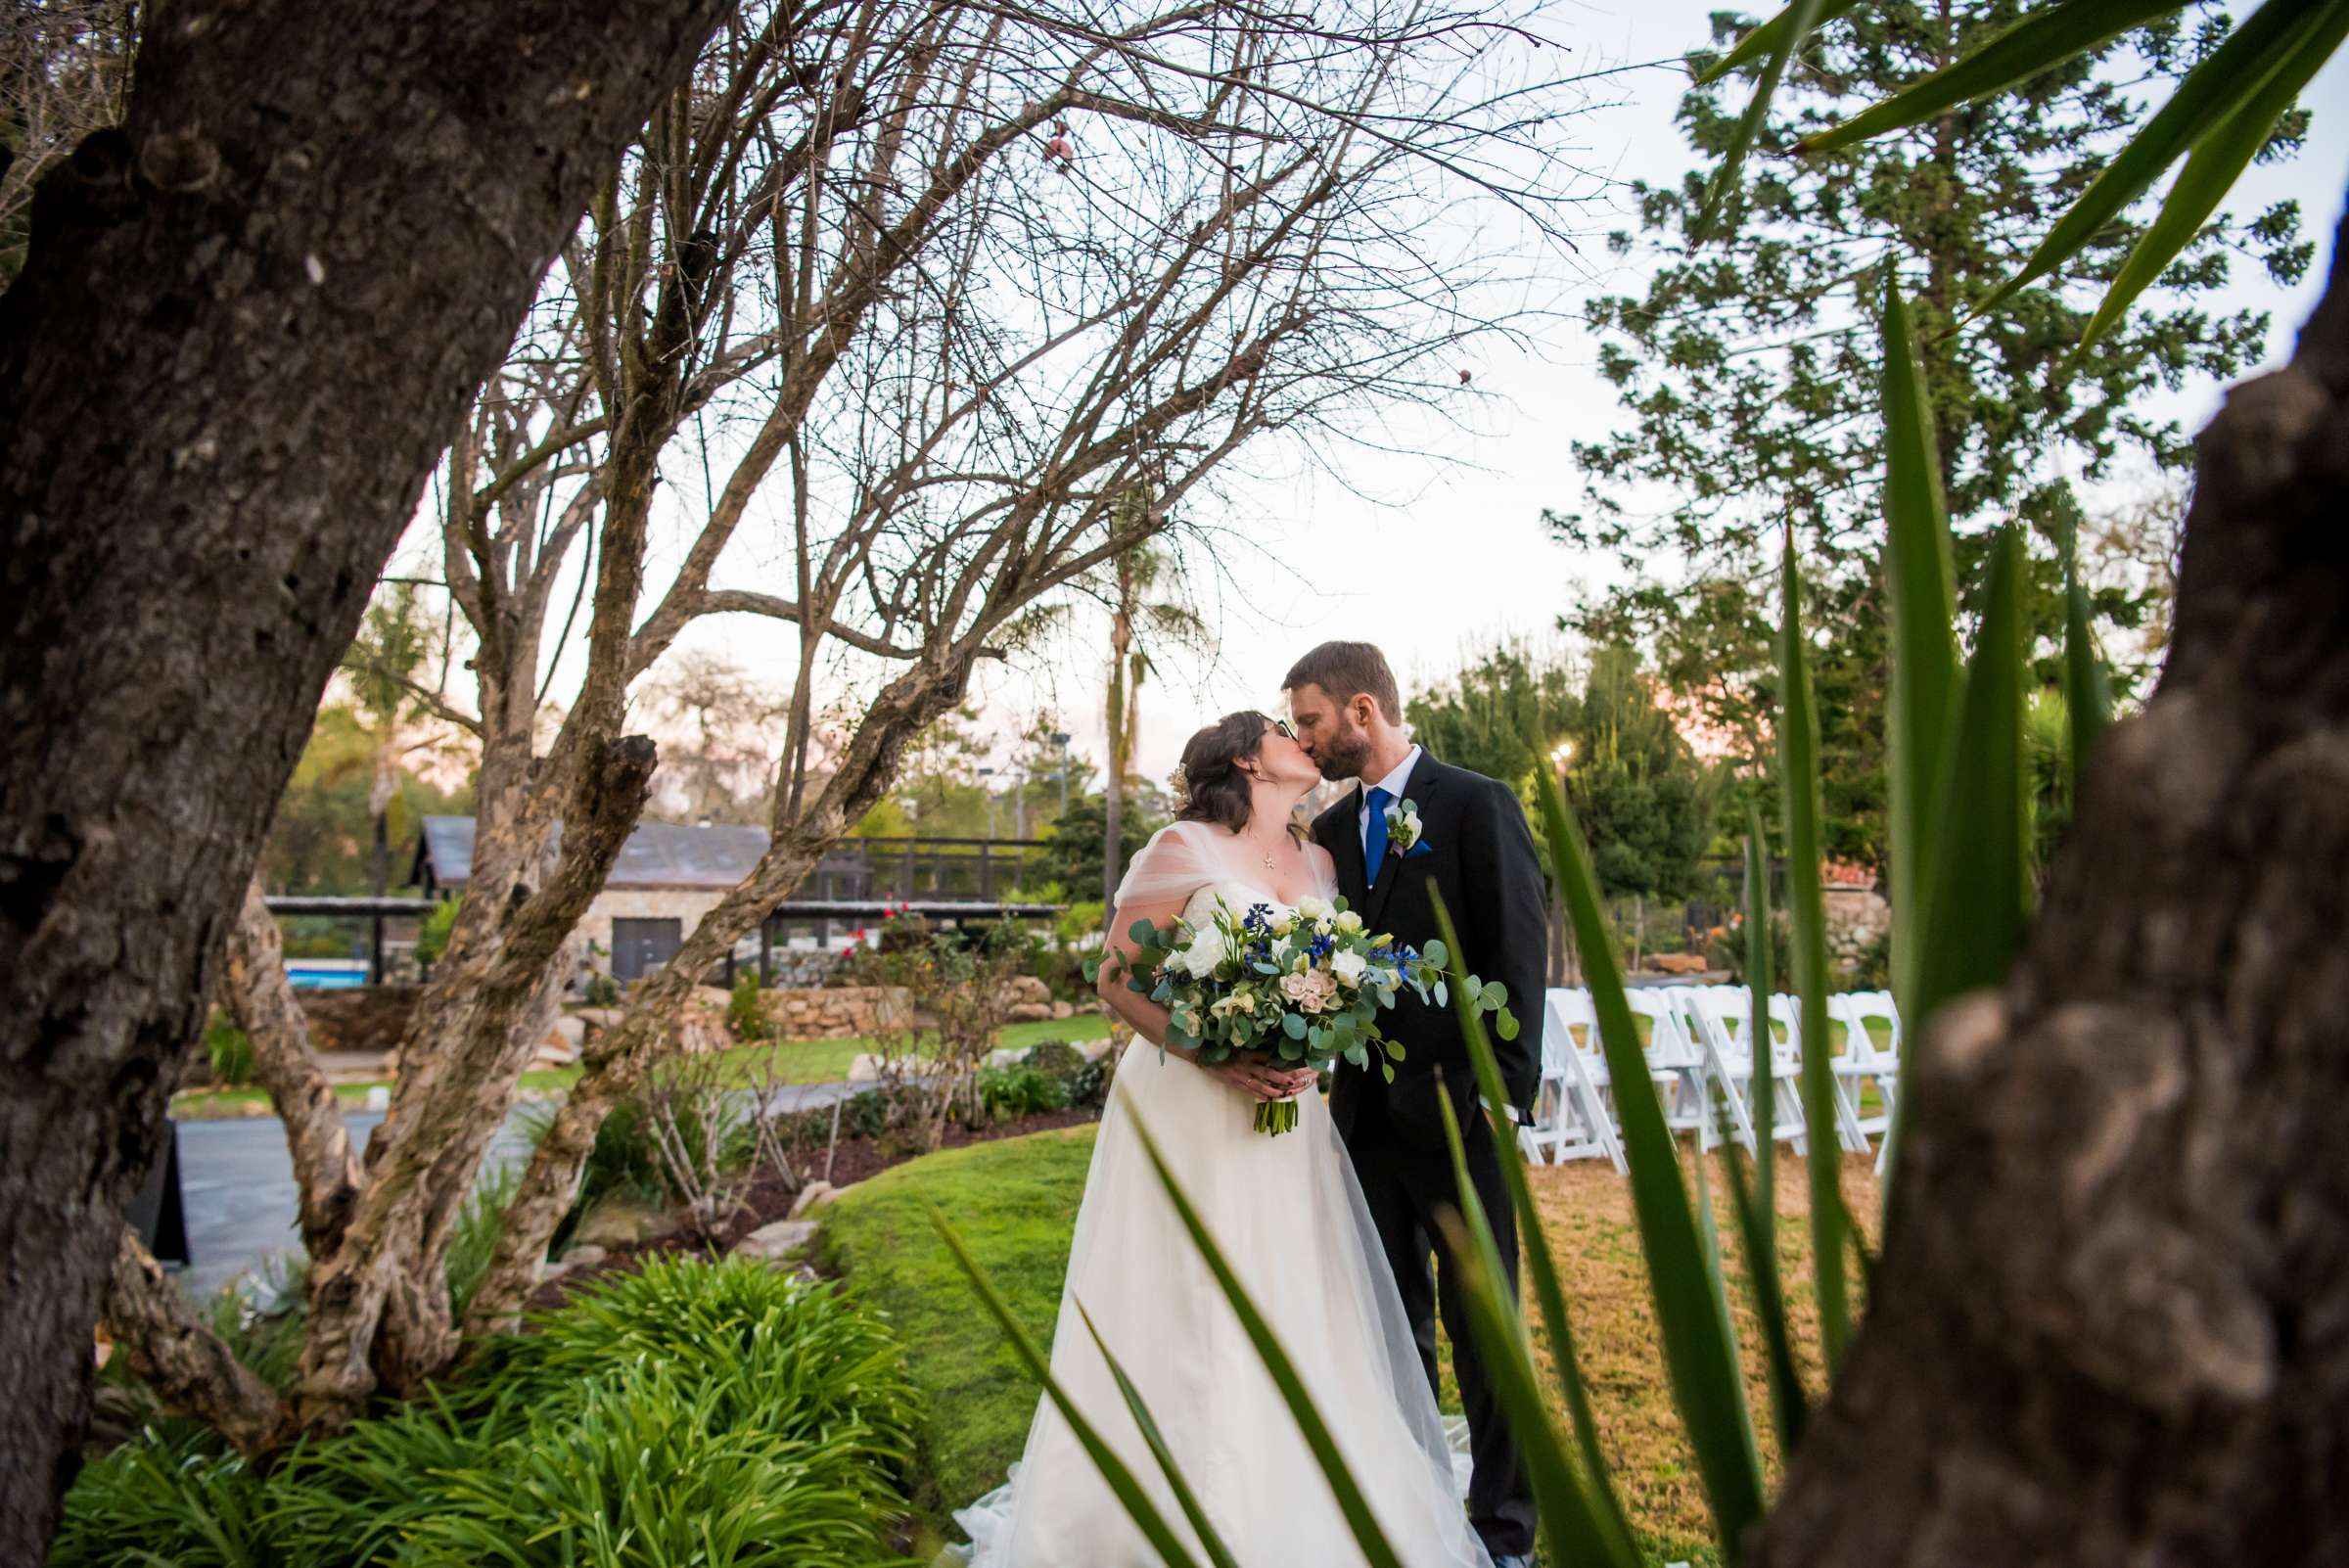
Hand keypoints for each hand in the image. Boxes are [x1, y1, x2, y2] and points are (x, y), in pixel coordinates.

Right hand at [1202, 1054, 1319, 1101]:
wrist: (1202, 1055)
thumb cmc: (1222, 1046)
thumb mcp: (1239, 1043)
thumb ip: (1254, 1045)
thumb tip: (1272, 1044)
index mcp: (1248, 1052)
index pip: (1269, 1057)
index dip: (1282, 1060)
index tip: (1295, 1061)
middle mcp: (1245, 1064)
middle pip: (1267, 1072)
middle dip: (1281, 1078)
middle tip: (1294, 1082)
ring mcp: (1240, 1076)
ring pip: (1259, 1085)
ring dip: (1273, 1090)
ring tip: (1285, 1093)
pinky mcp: (1234, 1083)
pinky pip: (1249, 1091)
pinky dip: (1260, 1095)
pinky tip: (1269, 1098)